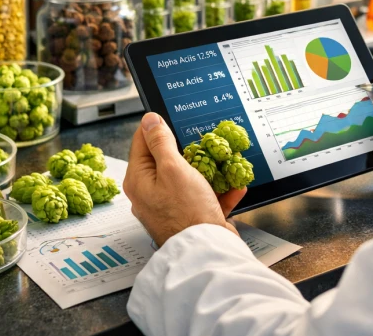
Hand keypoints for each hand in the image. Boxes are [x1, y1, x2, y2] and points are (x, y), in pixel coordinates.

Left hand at [123, 112, 246, 246]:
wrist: (207, 252)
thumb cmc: (187, 212)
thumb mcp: (173, 168)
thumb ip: (160, 142)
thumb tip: (149, 120)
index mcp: (139, 180)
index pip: (141, 141)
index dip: (159, 127)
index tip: (176, 120)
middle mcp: (150, 193)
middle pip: (167, 159)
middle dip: (189, 149)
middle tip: (204, 141)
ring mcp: (170, 206)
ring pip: (189, 177)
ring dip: (209, 170)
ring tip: (224, 162)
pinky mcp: (190, 217)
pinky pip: (204, 197)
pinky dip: (218, 190)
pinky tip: (233, 185)